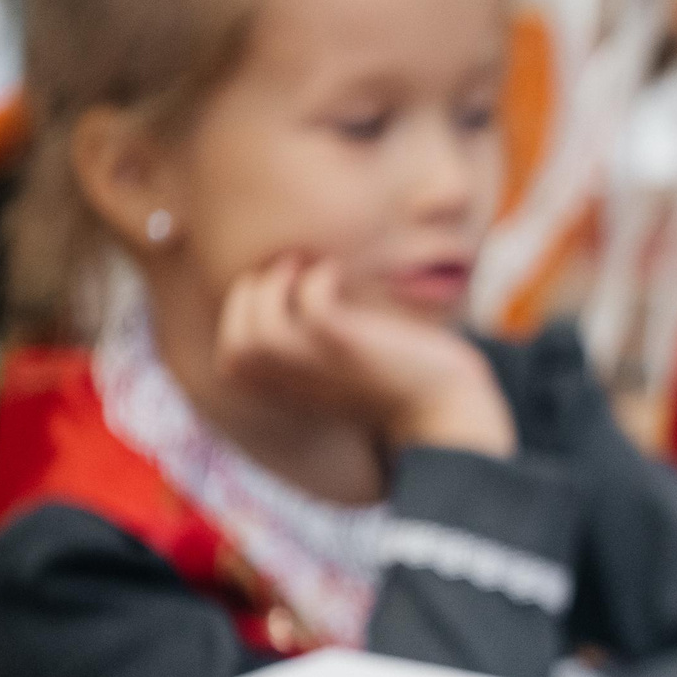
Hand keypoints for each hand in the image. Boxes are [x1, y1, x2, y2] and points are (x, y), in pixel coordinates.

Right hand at [216, 257, 515, 456]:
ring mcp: (320, 366)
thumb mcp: (341, 369)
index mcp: (288, 394)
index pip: (231, 354)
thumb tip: (296, 299)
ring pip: (261, 322)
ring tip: (305, 265)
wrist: (445, 412)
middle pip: (237, 337)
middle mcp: (295, 385)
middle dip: (250, 294)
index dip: (240, 311)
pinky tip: (335, 271)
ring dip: (276, 283)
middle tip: (286, 269)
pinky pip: (313, 303)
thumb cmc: (397, 383)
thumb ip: (311, 348)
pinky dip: (318, 278)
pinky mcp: (351, 347)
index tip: (270, 286)